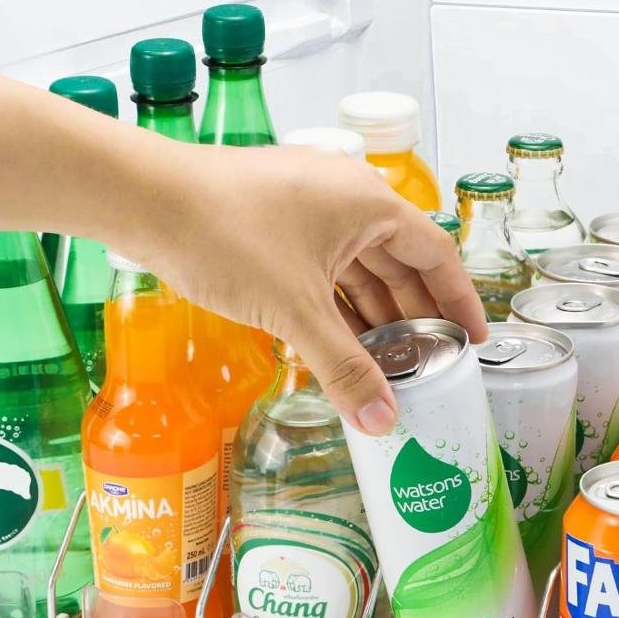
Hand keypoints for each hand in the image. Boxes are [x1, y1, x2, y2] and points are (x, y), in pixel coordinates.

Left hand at [116, 143, 487, 434]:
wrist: (145, 200)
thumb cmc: (225, 236)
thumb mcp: (296, 310)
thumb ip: (344, 367)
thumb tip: (382, 421)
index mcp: (370, 204)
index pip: (436, 255)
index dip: (459, 300)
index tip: (473, 339)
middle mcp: (347, 197)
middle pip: (400, 262)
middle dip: (415, 314)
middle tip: (430, 361)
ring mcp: (310, 205)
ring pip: (359, 266)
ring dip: (374, 312)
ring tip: (389, 360)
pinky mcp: (277, 219)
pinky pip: (325, 266)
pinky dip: (337, 302)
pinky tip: (339, 338)